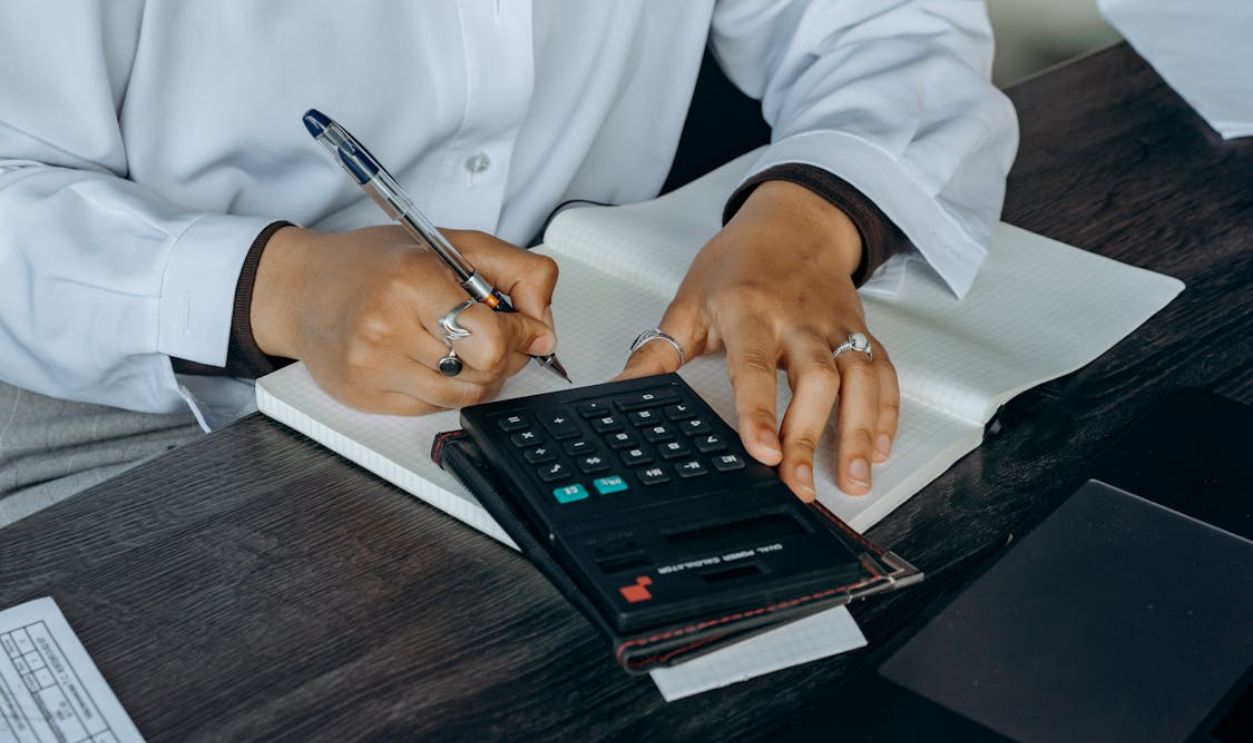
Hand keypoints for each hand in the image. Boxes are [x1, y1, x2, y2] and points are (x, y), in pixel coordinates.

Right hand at [251, 225, 557, 413]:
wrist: (300, 289)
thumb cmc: (375, 264)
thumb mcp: (453, 246)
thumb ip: (517, 274)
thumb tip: (545, 331)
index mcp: (413, 281)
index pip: (495, 338)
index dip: (522, 335)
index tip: (523, 326)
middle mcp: (388, 327)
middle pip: (485, 371)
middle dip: (503, 356)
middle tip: (492, 335)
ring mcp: (373, 368)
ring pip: (465, 396)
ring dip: (478, 376)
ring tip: (460, 346)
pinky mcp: (365, 398)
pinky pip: (434, 409)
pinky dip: (445, 388)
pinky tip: (428, 360)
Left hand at [618, 181, 898, 499]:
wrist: (793, 221)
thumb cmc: (737, 263)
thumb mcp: (688, 302)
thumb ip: (657, 353)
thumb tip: (617, 389)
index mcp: (749, 310)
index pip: (754, 366)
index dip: (759, 411)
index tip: (762, 451)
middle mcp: (798, 318)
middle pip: (815, 379)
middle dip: (809, 435)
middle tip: (801, 484)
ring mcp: (835, 325)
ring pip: (858, 378)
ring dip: (859, 431)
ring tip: (854, 480)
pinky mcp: (861, 332)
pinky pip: (883, 372)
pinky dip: (885, 412)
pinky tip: (879, 448)